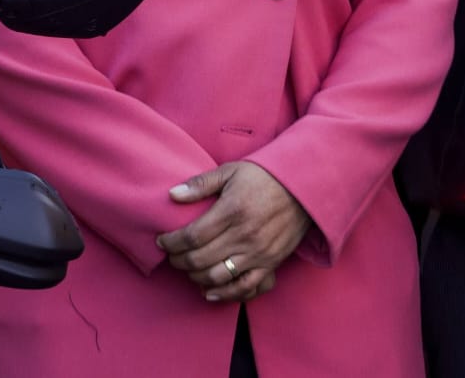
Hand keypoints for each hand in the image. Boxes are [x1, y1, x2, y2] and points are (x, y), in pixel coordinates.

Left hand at [154, 161, 310, 303]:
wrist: (303, 189)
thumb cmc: (263, 177)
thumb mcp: (229, 171)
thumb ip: (200, 184)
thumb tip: (172, 195)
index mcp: (232, 211)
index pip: (192, 236)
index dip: (171, 243)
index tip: (161, 242)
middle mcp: (245, 236)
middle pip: (201, 259)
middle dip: (179, 261)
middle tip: (171, 256)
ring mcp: (259, 253)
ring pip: (219, 277)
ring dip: (197, 277)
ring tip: (187, 269)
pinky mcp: (271, 264)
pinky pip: (247, 287)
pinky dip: (226, 294)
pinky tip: (210, 291)